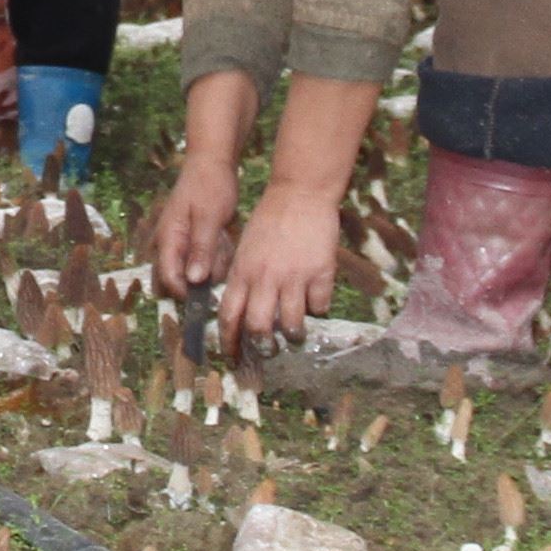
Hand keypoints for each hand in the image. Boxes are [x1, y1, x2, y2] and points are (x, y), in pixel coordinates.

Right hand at [146, 156, 243, 295]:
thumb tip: (193, 280)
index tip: (209, 294)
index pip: (168, 278)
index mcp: (168, 238)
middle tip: (218, 260)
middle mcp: (169, 243)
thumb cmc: (209, 186)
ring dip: (212, 263)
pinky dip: (217, 254)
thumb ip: (201, 250)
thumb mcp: (209, 218)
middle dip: (200, 278)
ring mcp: (181, 242)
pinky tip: (225, 236)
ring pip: (195, 271)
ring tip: (224, 240)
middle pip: (177, 279)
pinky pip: (205, 259)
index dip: (186, 291)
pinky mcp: (193, 240)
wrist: (212, 163)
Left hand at [220, 181, 343, 349]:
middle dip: (263, 347)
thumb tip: (241, 312)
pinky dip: (318, 310)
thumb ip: (243, 278)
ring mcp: (294, 277)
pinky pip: (320, 306)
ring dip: (294, 335)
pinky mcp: (320, 273)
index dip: (230, 342)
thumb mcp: (245, 248)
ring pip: (292, 325)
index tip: (233, 357)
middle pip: (259, 328)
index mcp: (243, 272)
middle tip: (270, 351)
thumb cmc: (270, 220)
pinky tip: (316, 304)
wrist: (299, 194)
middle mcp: (265, 278)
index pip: (229, 316)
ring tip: (296, 334)